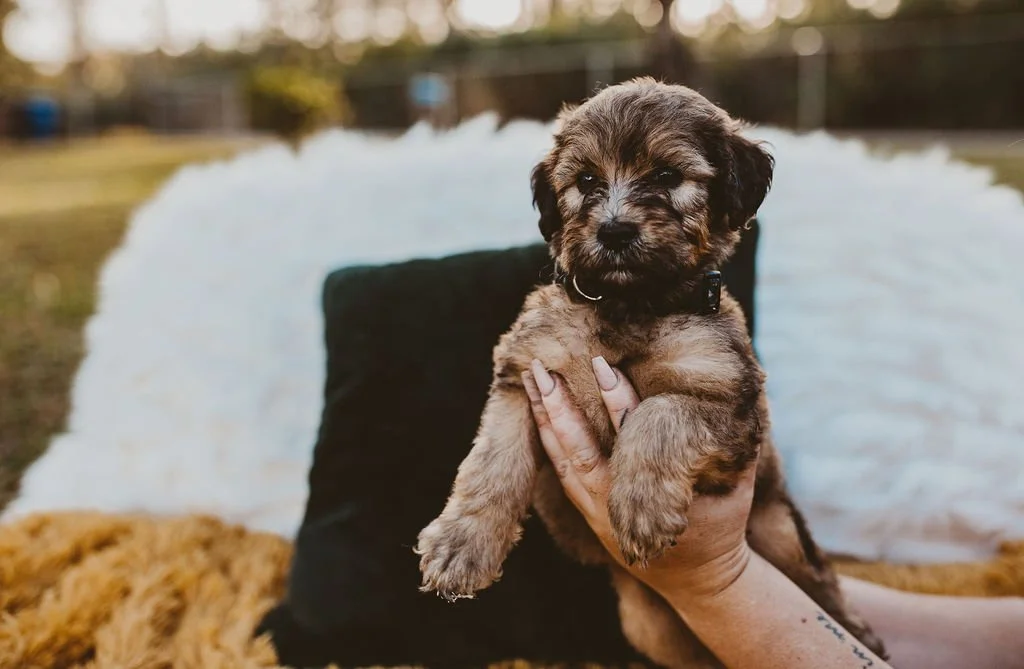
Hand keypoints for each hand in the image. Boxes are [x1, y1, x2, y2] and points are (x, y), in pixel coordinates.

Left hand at [522, 357, 758, 598]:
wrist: (702, 580)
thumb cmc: (721, 524)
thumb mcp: (735, 485)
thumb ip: (731, 446)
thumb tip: (735, 400)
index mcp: (653, 491)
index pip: (631, 436)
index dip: (617, 400)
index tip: (602, 366)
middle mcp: (617, 502)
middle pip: (581, 447)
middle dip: (559, 406)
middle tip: (542, 368)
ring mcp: (597, 510)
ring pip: (563, 458)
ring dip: (545, 417)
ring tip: (531, 378)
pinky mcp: (588, 512)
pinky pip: (561, 472)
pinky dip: (547, 440)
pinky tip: (536, 411)